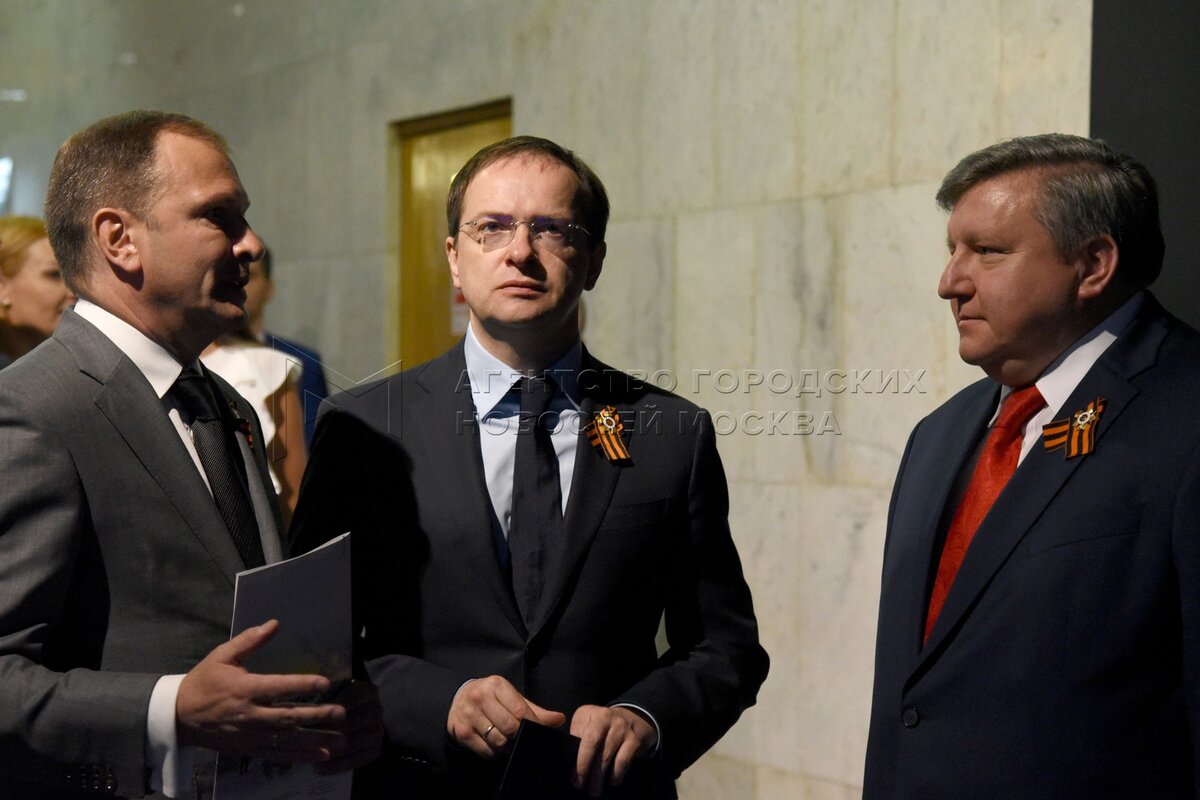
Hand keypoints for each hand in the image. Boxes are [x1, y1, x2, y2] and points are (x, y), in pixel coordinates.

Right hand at [176, 620, 345, 761]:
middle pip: (286, 716)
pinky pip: (277, 755)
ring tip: (339, 739)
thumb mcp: (222, 656)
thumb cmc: (203, 682)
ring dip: (313, 738)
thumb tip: (274, 624)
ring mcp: (249, 735)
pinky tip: (320, 755)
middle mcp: (249, 714)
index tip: (324, 682)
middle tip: (340, 712)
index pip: (277, 687)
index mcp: (244, 689)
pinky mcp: (248, 749)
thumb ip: (249, 640)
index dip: (301, 684)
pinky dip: (299, 756)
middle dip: (315, 715)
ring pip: (285, 739)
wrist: (179, 716)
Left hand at [314, 680, 384, 774]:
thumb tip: (307, 706)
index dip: (329, 706)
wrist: (354, 718)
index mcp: (368, 692)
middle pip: (350, 723)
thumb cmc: (336, 703)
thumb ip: (323, 696)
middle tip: (304, 738)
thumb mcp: (332, 693)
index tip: (308, 714)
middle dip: (325, 731)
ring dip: (329, 750)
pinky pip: (355, 761)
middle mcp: (376, 710)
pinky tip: (318, 768)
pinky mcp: (375, 750)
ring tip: (308, 754)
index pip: (350, 698)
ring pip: (351, 744)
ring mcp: (377, 731)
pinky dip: (335, 766)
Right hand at [445, 675, 565, 758]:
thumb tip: (559, 719)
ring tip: (508, 741)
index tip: (538, 732)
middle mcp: (481, 698)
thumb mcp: (509, 697)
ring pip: (498, 741)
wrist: (456, 699)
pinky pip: (486, 751)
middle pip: (510, 727)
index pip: (520, 710)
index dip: (532, 724)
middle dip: (519, 736)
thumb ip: (534, 709)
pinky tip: (494, 745)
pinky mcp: (462, 732)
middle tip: (521, 738)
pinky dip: (495, 752)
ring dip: (507, 746)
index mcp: (496, 685)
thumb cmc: (489, 698)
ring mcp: (470, 715)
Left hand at [570, 705, 657, 796]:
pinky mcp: (635, 739)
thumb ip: (578, 735)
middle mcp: (606, 717)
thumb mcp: (587, 722)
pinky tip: (612, 781)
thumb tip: (569, 759)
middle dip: (585, 768)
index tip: (573, 777)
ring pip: (607, 756)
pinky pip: (622, 761)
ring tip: (595, 790)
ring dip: (599, 777)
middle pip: (592, 746)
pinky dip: (616, 774)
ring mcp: (621, 728)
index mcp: (590, 713)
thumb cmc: (603, 725)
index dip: (577, 759)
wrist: (633, 717)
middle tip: (580, 785)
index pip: (580, 737)